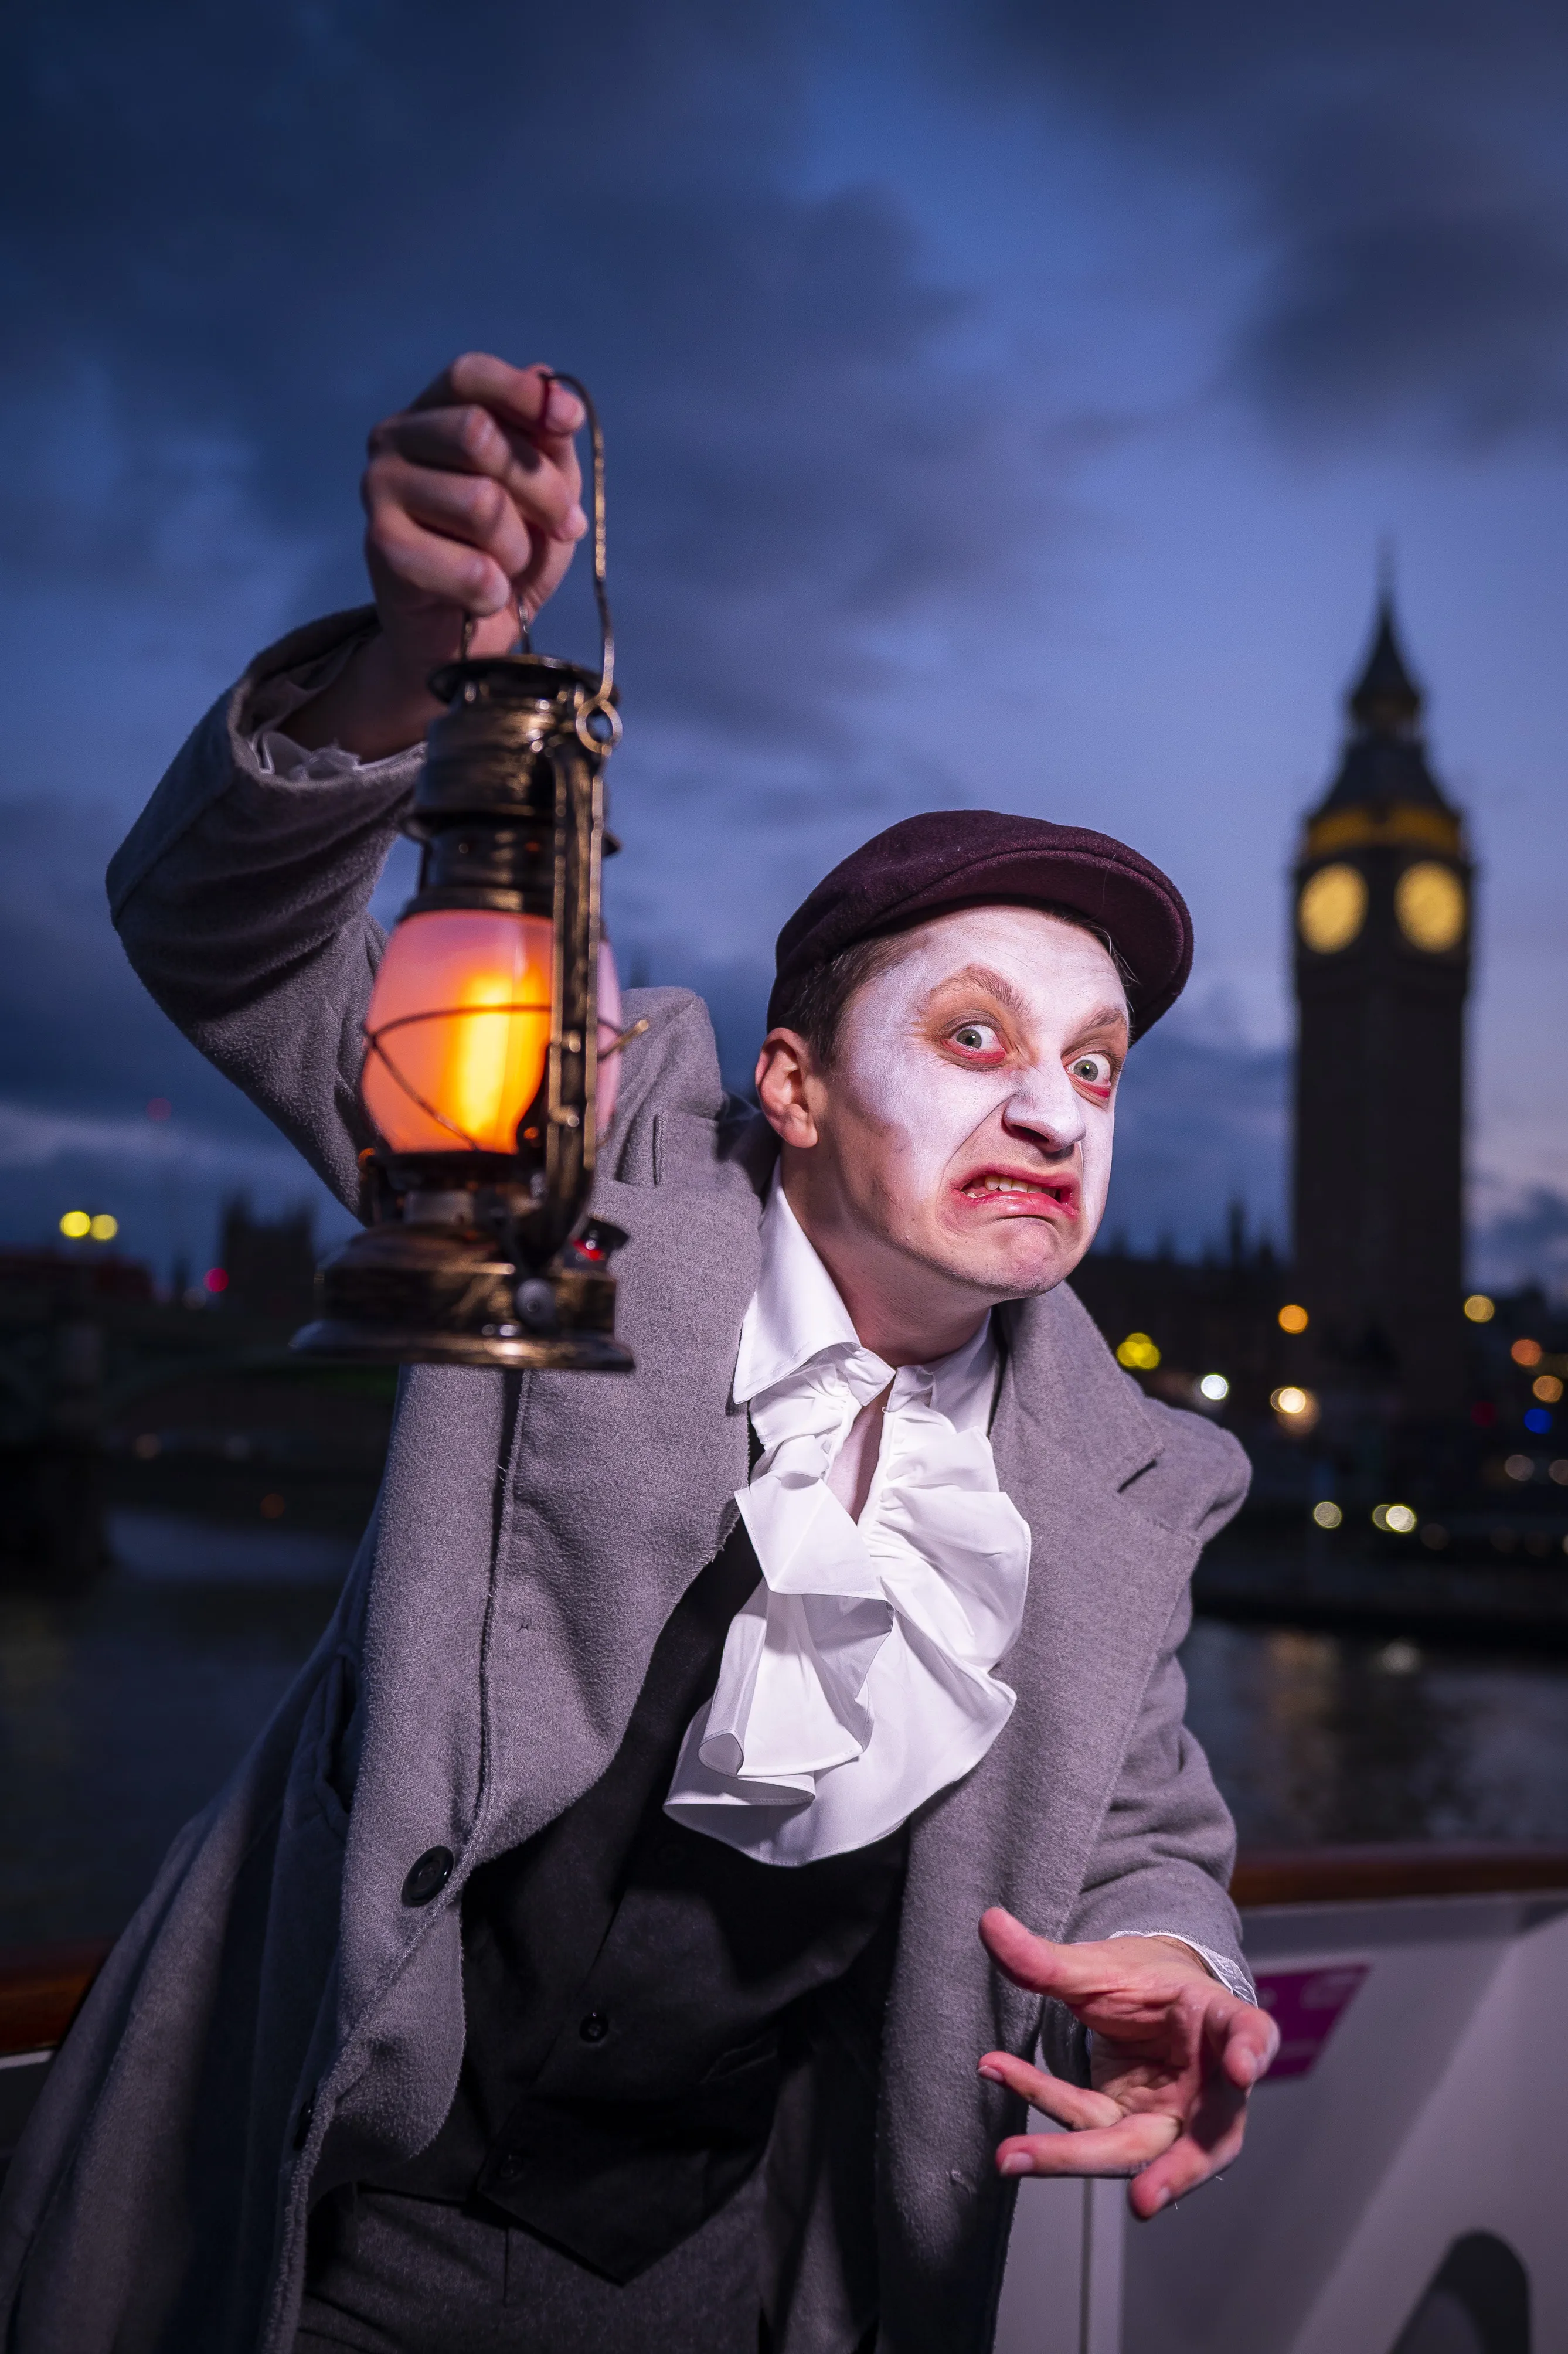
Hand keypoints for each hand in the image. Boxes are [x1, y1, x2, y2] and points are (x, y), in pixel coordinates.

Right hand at [289, 354, 587, 757]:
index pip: (469, 375)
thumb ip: (546, 439)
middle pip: (478, 434)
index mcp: (433, 412)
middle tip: (565, 526)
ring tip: (508, 566)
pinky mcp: (382, 546)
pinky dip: (493, 590)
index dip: (523, 393)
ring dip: (516, 547)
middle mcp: (394, 439)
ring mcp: (380, 489)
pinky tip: (484, 596)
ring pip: (480, 502)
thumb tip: (551, 383)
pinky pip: (468, 564)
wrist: (465, 637)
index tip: (568, 423)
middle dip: (542, 489)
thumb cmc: (506, 553)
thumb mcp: (543, 490)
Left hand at [976, 1908, 1277, 2219]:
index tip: (1242, 2067)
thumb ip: (1050, 1959)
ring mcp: (1174, 2117)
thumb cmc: (1146, 1983)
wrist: (1148, 2003)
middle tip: (1143, 2200)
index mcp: (1219, 2020)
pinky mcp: (1132, 2130)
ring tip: (1013, 2157)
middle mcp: (1209, 2082)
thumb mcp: (1104, 1965)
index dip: (1249, 2050)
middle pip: (1196, 2135)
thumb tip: (989, 1922)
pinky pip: (1086, 2128)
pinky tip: (997, 2069)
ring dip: (1072, 2158)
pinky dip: (1040, 2101)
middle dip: (1169, 2173)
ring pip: (1133, 2150)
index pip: (1246, 2032)